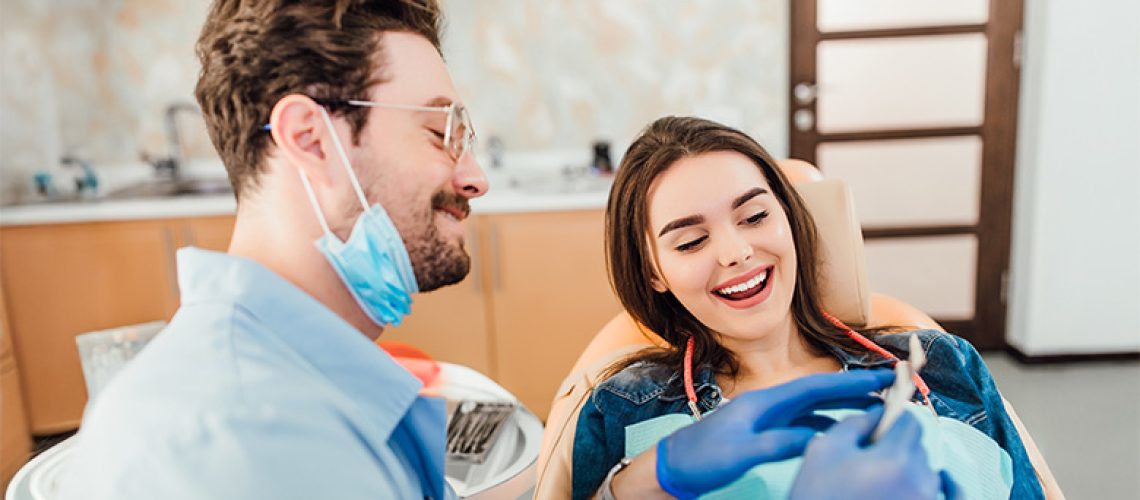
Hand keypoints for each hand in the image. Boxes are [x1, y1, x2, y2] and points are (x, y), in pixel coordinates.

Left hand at [655, 369, 894, 498]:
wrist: (673, 466)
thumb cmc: (700, 458)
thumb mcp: (740, 452)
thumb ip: (777, 443)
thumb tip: (818, 438)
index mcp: (764, 401)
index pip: (816, 386)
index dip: (852, 381)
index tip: (883, 378)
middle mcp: (768, 403)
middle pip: (820, 391)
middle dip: (855, 388)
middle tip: (891, 389)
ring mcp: (767, 417)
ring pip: (814, 407)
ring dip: (843, 406)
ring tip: (875, 410)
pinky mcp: (764, 431)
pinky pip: (805, 422)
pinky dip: (827, 423)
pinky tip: (840, 431)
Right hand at [790, 406, 959, 499]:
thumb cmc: (817, 496)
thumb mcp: (823, 450)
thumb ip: (854, 422)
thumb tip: (878, 411)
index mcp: (894, 460)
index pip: (911, 421)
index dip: (893, 418)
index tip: (879, 426)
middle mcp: (919, 482)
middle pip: (918, 445)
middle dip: (897, 445)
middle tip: (870, 458)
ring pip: (927, 470)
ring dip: (908, 468)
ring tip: (878, 482)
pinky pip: (950, 494)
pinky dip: (940, 486)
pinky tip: (929, 483)